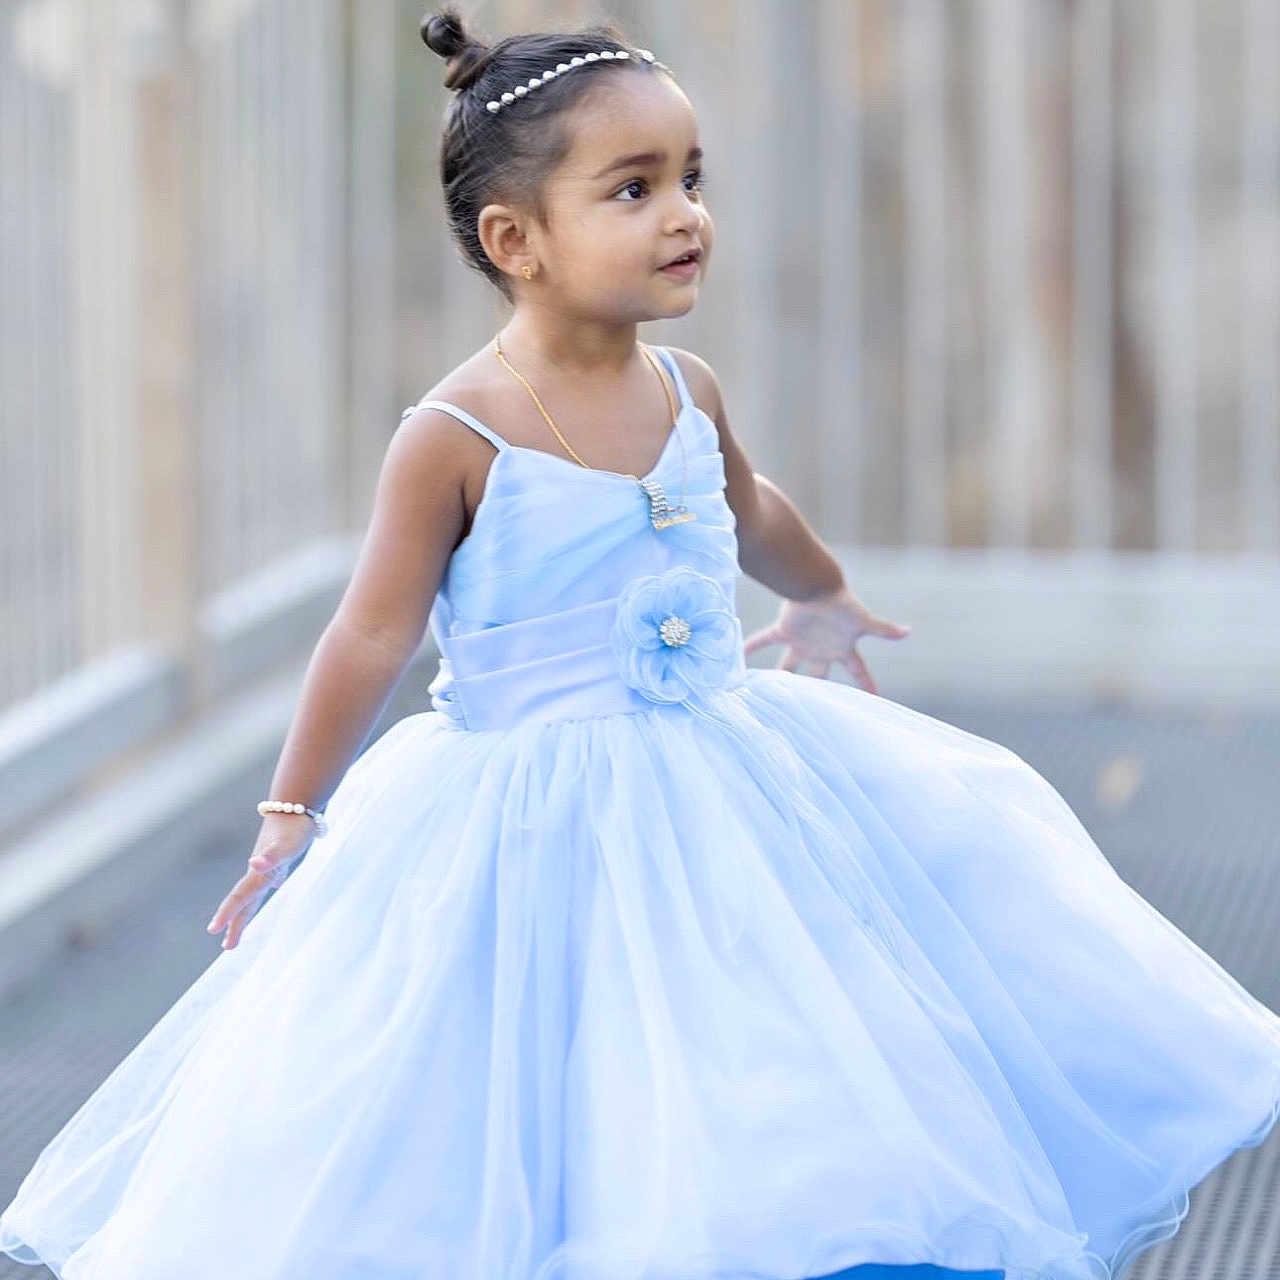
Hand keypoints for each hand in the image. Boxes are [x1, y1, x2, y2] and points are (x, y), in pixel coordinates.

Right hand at [205, 816, 313, 949]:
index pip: (241, 898)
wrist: (298, 806)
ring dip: (246, 912)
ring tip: (238, 930)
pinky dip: (267, 885)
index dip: (229, 914)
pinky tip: (272, 885)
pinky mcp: (279, 858)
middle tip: (226, 947)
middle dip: (235, 923)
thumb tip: (254, 863)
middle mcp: (261, 872)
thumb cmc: (293, 827)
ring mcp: (269, 866)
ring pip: (254, 894)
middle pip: (245, 901)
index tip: (213, 931)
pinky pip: (270, 877)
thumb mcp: (285, 845)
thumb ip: (271, 856)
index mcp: (260, 873)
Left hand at [742, 582, 911, 695]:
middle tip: (809, 706)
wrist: (820, 583)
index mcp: (842, 648)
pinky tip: (738, 656)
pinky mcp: (785, 628)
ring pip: (790, 662)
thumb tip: (909, 631)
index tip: (875, 700)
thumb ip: (885, 629)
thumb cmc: (843, 602)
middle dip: (815, 689)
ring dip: (780, 674)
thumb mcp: (865, 620)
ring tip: (767, 689)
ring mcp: (803, 640)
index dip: (867, 685)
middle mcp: (822, 647)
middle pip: (819, 674)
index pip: (859, 671)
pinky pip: (764, 639)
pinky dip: (751, 646)